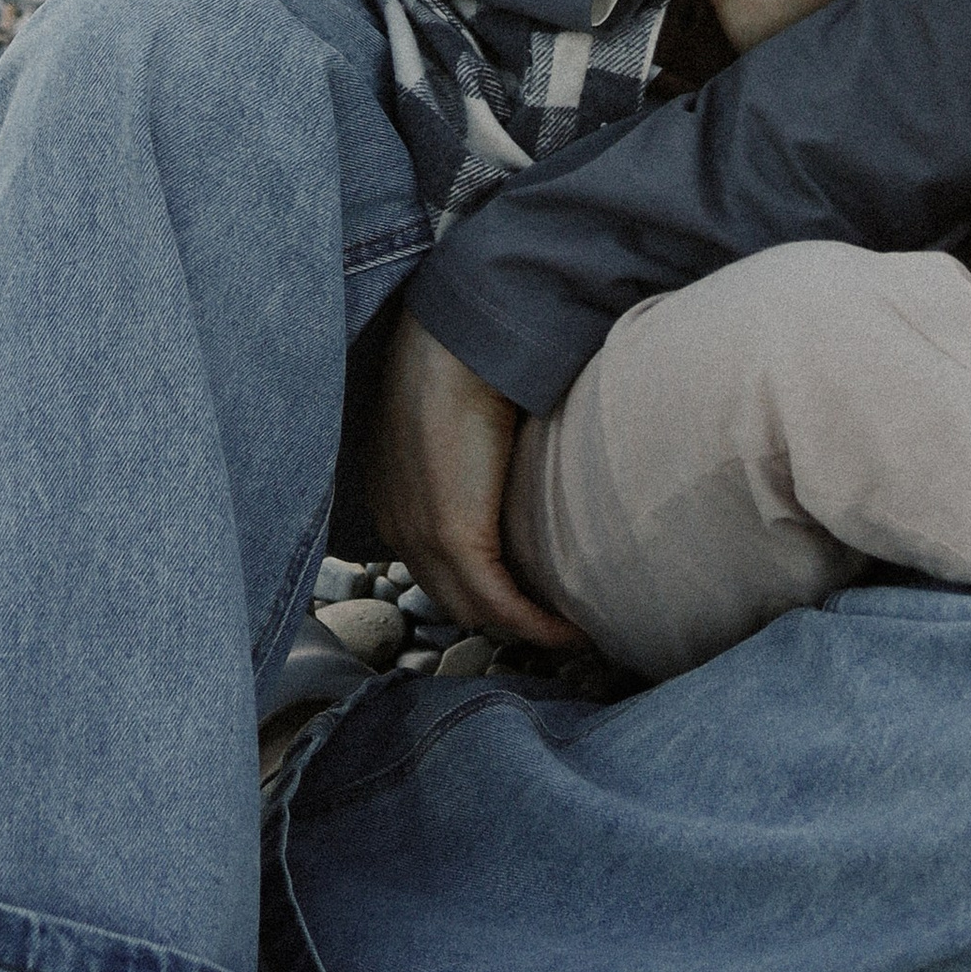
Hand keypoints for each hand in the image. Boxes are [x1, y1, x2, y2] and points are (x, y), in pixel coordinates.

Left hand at [368, 315, 584, 650]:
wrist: (457, 341)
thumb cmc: (467, 360)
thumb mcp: (467, 419)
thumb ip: (482, 456)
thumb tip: (525, 466)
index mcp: (395, 498)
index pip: (437, 566)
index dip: (484, 585)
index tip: (533, 589)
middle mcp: (398, 526)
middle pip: (454, 596)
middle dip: (505, 615)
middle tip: (560, 619)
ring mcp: (419, 536)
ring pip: (475, 609)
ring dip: (524, 626)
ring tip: (573, 628)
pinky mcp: (453, 537)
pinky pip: (500, 604)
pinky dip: (538, 624)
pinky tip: (575, 630)